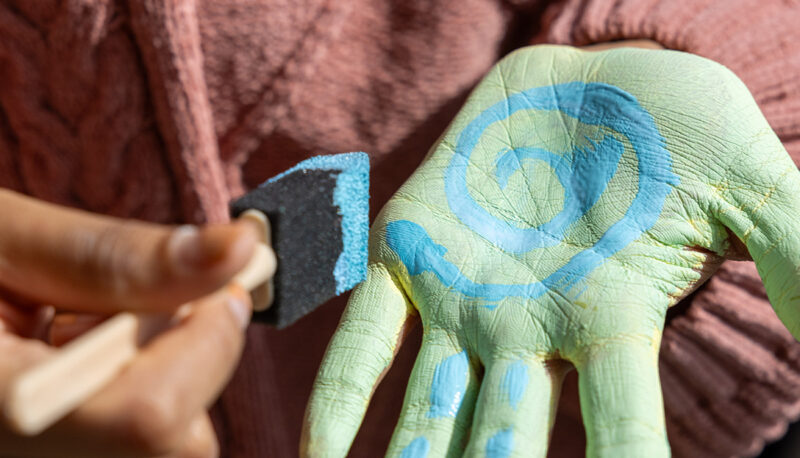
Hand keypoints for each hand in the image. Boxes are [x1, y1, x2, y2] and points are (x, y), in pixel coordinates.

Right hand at [0, 190, 256, 456]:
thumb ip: (113, 256)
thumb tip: (239, 250)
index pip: (153, 422)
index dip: (208, 343)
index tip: (218, 281)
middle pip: (173, 447)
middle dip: (187, 361)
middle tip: (129, 303)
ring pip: (161, 449)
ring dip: (159, 378)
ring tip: (80, 333)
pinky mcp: (50, 456)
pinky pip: (128, 446)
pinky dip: (133, 399)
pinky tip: (75, 364)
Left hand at [303, 45, 799, 456]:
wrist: (587, 78)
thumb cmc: (672, 127)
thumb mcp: (746, 185)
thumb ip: (790, 254)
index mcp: (612, 323)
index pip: (621, 431)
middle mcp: (532, 331)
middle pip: (504, 443)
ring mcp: (464, 301)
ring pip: (428, 411)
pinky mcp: (408, 257)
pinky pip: (364, 342)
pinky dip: (340, 400)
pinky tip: (320, 457)